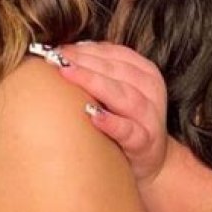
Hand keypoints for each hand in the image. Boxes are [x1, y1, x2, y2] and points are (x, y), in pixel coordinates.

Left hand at [57, 41, 167, 187]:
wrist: (154, 163)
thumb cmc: (126, 120)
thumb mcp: (119, 90)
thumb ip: (100, 69)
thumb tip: (65, 51)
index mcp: (145, 72)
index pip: (115, 53)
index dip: (86, 49)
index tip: (60, 48)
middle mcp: (151, 91)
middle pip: (117, 71)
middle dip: (85, 62)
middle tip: (57, 58)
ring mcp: (150, 118)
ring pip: (125, 95)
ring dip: (95, 83)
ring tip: (68, 74)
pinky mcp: (146, 144)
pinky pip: (129, 132)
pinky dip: (112, 123)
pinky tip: (93, 117)